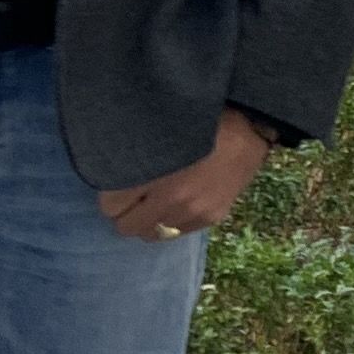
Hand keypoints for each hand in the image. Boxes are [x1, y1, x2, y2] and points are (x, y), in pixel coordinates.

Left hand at [97, 108, 276, 244]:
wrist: (247, 125)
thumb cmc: (196, 119)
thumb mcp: (155, 129)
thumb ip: (132, 153)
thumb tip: (105, 167)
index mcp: (151, 171)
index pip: (110, 204)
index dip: (110, 195)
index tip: (114, 185)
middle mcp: (169, 197)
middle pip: (127, 226)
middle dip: (124, 212)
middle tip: (130, 198)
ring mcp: (191, 210)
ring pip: (152, 233)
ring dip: (148, 220)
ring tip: (153, 202)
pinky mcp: (211, 216)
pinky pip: (176, 233)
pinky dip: (170, 222)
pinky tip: (175, 204)